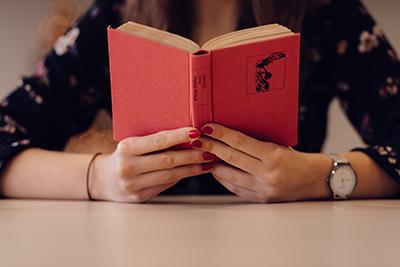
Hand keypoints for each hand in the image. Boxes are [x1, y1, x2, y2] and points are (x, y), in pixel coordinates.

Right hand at [89, 127, 214, 202]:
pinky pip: (166, 185)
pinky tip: (194, 171)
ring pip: (170, 175)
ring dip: (192, 168)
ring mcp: (133, 185)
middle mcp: (128, 167)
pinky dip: (181, 177)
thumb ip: (154, 142)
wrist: (102, 180)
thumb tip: (187, 136)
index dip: (179, 136)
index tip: (196, 131)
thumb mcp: (132, 144)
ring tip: (207, 162)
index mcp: (126, 148)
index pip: (158, 141)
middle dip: (192, 155)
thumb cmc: (124, 156)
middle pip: (168, 160)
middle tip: (210, 150)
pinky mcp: (140, 197)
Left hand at [191, 123, 331, 202]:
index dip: (221, 134)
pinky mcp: (260, 199)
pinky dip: (223, 178)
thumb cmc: (295, 158)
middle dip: (211, 147)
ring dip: (213, 164)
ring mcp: (263, 189)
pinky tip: (215, 170)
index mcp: (274, 155)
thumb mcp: (279, 145)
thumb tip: (228, 134)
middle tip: (197, 139)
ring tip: (202, 154)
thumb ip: (255, 142)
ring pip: (229, 176)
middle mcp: (267, 173)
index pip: (240, 142)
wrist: (313, 180)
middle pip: (231, 158)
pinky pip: (235, 188)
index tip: (207, 127)